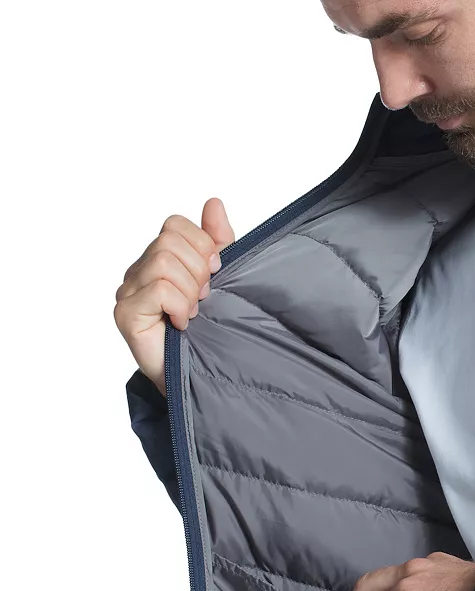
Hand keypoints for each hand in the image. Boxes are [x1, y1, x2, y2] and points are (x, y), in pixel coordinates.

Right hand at [114, 198, 235, 396]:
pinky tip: (183, 323)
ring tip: (193, 313)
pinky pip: (159, 289)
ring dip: (190, 291)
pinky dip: (180, 305)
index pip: (175, 225)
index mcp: (159, 260)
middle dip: (198, 271)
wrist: (200, 376)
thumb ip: (218, 242)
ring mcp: (128, 292)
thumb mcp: (221, 280)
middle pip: (169, 242)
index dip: (202, 246)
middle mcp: (138, 272)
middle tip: (204, 298)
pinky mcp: (126, 314)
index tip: (214, 275)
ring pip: (164, 263)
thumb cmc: (209, 331)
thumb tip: (214, 202)